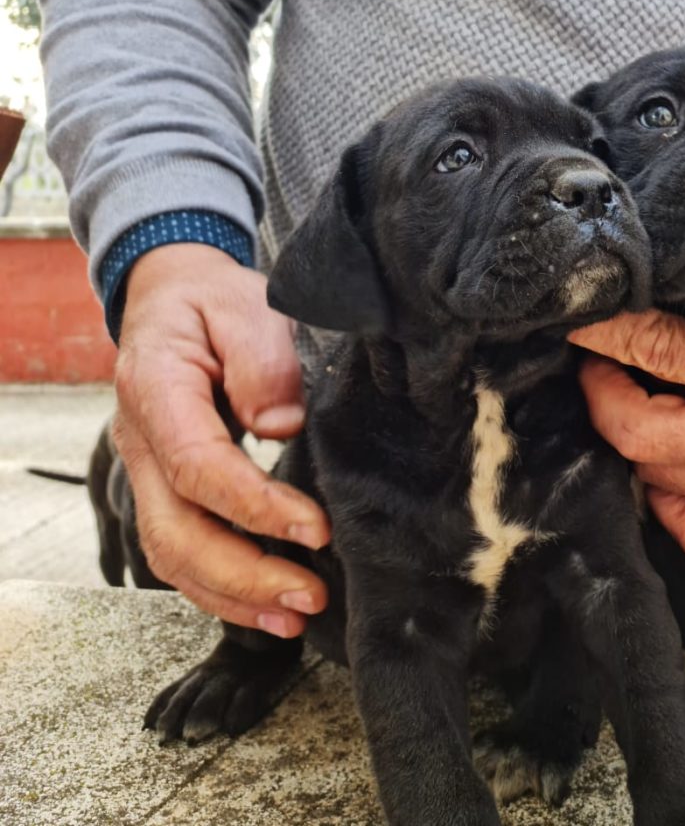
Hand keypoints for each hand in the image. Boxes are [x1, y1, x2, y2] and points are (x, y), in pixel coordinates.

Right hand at [111, 244, 330, 636]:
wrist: (176, 297)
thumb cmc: (216, 302)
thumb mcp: (246, 305)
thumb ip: (264, 359)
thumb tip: (281, 424)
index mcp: (156, 389)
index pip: (199, 466)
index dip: (255, 507)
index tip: (316, 529)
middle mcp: (140, 442)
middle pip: (175, 530)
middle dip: (243, 574)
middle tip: (309, 594)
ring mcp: (146, 472)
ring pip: (170, 555)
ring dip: (232, 595)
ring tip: (295, 616)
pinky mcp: (165, 490)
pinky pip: (179, 553)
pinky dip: (220, 590)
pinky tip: (267, 610)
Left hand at [570, 279, 684, 553]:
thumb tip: (638, 297)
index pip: (649, 349)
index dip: (600, 330)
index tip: (574, 315)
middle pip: (629, 428)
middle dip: (599, 389)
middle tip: (602, 358)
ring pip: (649, 475)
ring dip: (628, 434)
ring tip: (633, 396)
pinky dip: (661, 495)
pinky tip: (667, 456)